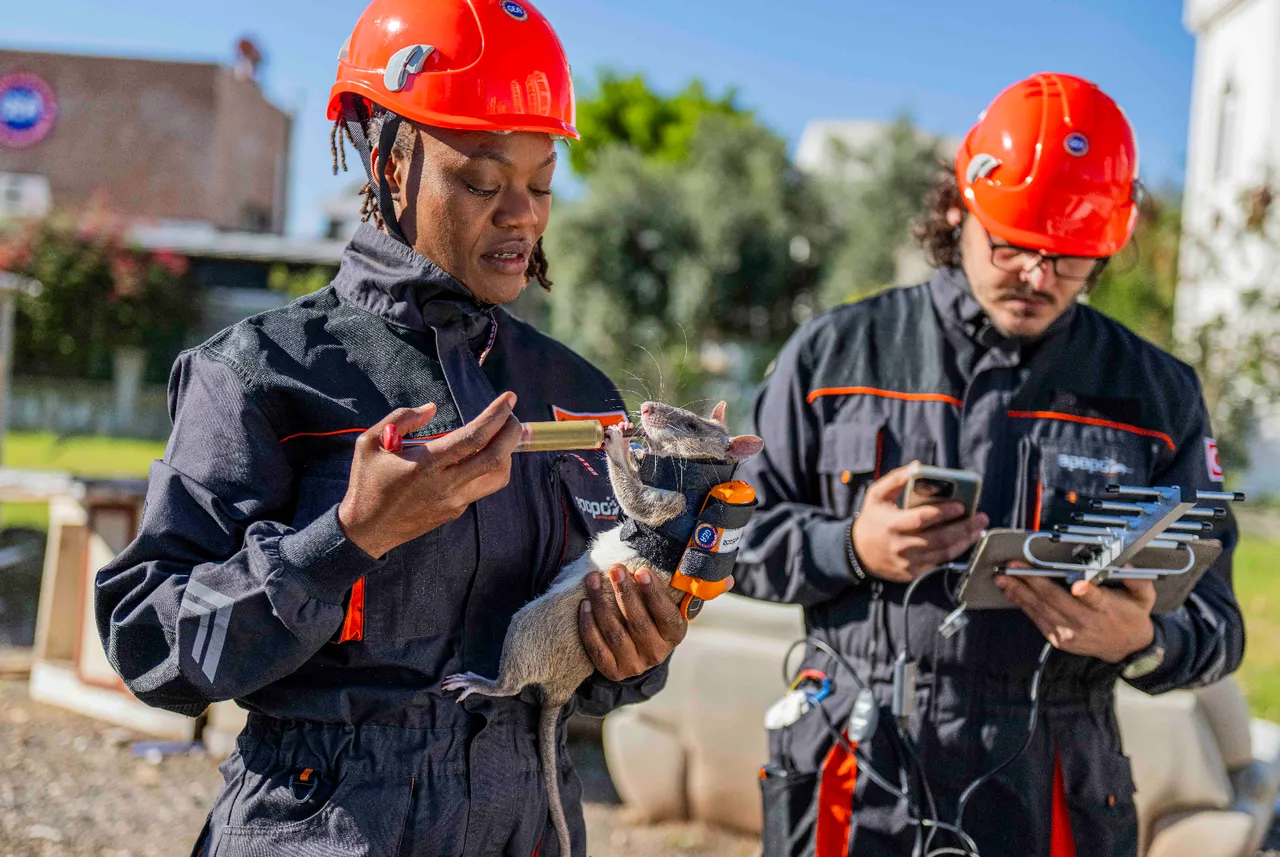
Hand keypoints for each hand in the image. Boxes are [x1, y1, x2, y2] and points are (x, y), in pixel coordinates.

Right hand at [337, 393, 520, 557]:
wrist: (367, 530)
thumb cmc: (368, 482)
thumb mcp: (370, 442)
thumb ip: (401, 418)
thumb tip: (432, 408)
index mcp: (427, 464)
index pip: (474, 437)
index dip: (496, 415)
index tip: (509, 398)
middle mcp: (446, 484)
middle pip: (496, 457)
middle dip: (512, 432)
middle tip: (513, 415)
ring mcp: (454, 500)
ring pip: (498, 477)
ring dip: (507, 454)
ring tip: (502, 435)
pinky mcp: (456, 511)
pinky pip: (482, 487)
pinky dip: (490, 468)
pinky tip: (481, 455)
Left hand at [578, 564, 715, 679]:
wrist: (637, 652)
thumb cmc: (656, 617)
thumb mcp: (676, 606)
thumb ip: (697, 591)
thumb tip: (729, 580)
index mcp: (675, 635)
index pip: (666, 616)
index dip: (654, 595)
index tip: (642, 571)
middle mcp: (656, 653)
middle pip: (638, 622)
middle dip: (624, 593)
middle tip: (614, 569)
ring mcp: (633, 664)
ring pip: (615, 633)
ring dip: (601, 604)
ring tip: (592, 580)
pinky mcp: (612, 671)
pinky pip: (597, 648)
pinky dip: (589, 626)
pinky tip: (583, 604)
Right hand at [852, 462, 988, 582]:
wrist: (858, 553)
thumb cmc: (872, 519)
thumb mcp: (876, 495)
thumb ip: (896, 479)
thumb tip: (918, 466)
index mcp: (892, 524)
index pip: (923, 518)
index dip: (944, 512)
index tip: (961, 506)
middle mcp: (901, 545)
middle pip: (940, 538)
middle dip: (964, 527)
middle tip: (981, 517)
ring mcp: (908, 562)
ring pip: (944, 553)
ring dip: (965, 540)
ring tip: (978, 528)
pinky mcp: (913, 573)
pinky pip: (939, 563)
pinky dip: (955, 552)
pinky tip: (965, 541)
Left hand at [995, 564, 1156, 661]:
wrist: (1126, 648)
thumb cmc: (1131, 615)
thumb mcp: (1144, 597)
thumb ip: (1138, 581)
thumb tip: (1129, 564)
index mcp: (1106, 608)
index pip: (1095, 598)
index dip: (1086, 592)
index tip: (1077, 584)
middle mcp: (1085, 621)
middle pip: (1055, 599)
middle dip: (1032, 581)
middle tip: (1013, 566)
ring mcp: (1069, 632)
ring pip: (1040, 608)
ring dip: (1019, 591)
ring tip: (1003, 577)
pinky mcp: (1058, 639)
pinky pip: (1036, 619)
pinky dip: (1022, 604)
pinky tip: (1011, 591)